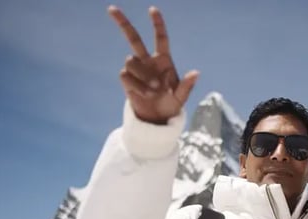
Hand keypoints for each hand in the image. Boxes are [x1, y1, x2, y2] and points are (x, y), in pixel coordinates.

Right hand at [109, 6, 198, 123]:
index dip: (157, 24)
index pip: (160, 38)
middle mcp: (147, 61)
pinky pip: (126, 75)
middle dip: (122, 22)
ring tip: (154, 90)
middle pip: (133, 38)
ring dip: (142, 74)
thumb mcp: (181, 97)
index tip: (152, 9)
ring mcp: (136, 69)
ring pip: (130, 60)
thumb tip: (196, 73)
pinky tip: (145, 94)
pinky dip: (137, 85)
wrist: (156, 118)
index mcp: (163, 60)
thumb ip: (187, 85)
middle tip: (111, 8)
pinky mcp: (126, 79)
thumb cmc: (171, 105)